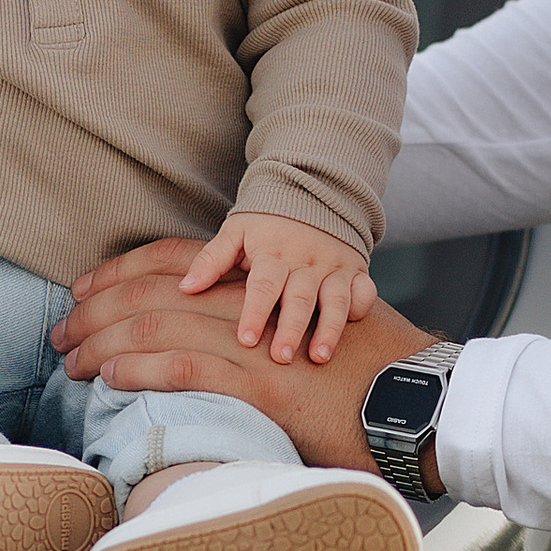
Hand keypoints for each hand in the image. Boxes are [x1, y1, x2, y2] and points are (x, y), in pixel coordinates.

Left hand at [59, 240, 435, 469]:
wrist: (416, 397)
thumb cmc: (366, 372)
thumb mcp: (310, 330)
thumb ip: (264, 326)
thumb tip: (226, 338)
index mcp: (257, 287)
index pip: (172, 263)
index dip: (118, 273)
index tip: (80, 290)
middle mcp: (250, 304)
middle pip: (153, 291)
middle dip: (97, 310)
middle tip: (60, 335)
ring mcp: (257, 342)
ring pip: (162, 327)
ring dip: (106, 343)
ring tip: (72, 362)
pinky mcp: (265, 383)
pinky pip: (191, 370)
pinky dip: (145, 370)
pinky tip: (113, 379)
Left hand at [177, 209, 376, 364]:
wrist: (311, 193)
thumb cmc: (266, 223)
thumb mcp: (236, 232)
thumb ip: (212, 259)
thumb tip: (185, 287)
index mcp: (274, 252)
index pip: (263, 284)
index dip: (254, 312)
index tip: (245, 339)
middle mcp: (306, 260)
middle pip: (299, 297)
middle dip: (291, 328)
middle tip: (280, 357)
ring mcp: (334, 266)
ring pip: (334, 299)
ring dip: (328, 328)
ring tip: (319, 357)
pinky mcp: (356, 272)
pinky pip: (365, 290)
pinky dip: (362, 307)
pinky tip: (356, 328)